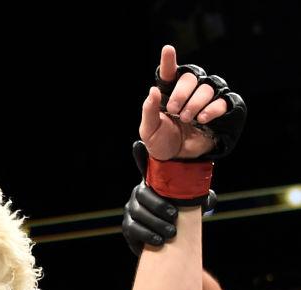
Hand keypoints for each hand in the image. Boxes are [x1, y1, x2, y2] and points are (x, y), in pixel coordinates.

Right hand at [121, 148, 215, 256]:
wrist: (169, 243)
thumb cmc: (181, 219)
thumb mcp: (192, 206)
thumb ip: (199, 198)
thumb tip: (208, 197)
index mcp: (153, 184)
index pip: (144, 166)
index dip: (140, 156)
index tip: (139, 145)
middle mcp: (138, 194)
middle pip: (142, 194)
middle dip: (158, 205)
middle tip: (174, 216)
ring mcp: (131, 210)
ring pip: (138, 213)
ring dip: (155, 223)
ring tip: (171, 233)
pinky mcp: (128, 227)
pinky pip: (133, 228)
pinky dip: (147, 235)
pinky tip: (159, 241)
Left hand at [140, 45, 232, 161]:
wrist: (176, 160)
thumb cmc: (161, 142)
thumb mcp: (149, 130)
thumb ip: (149, 110)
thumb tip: (153, 90)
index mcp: (168, 92)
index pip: (169, 72)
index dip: (169, 60)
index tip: (168, 49)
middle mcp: (187, 92)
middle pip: (190, 77)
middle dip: (182, 93)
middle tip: (174, 110)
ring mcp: (203, 100)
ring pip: (206, 88)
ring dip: (195, 103)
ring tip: (187, 119)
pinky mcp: (217, 111)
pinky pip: (221, 101)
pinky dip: (212, 109)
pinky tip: (202, 119)